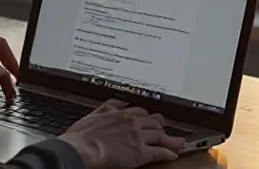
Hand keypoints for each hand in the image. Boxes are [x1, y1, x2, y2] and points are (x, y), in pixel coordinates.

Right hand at [58, 100, 185, 168]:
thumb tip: (119, 103)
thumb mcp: (94, 114)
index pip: (141, 111)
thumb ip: (108, 106)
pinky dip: (169, 153)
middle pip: (155, 121)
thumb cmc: (82, 136)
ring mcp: (138, 137)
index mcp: (121, 113)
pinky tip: (172, 155)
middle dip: (160, 125)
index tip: (150, 120)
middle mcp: (132, 122)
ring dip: (170, 139)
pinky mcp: (141, 153)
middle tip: (164, 130)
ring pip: (161, 135)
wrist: (81, 149)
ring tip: (177, 142)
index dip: (147, 117)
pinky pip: (160, 152)